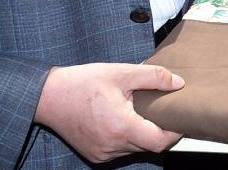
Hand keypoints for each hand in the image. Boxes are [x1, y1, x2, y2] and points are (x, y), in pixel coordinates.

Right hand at [33, 63, 183, 161]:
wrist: (49, 96)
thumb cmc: (83, 83)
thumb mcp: (122, 72)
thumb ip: (154, 77)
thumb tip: (178, 84)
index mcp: (120, 127)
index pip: (160, 142)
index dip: (174, 132)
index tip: (179, 117)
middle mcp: (111, 146)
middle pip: (149, 145)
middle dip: (159, 129)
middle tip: (161, 108)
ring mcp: (102, 153)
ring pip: (136, 148)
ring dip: (143, 132)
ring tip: (139, 110)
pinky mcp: (95, 155)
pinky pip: (121, 150)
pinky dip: (128, 137)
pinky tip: (124, 118)